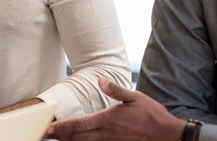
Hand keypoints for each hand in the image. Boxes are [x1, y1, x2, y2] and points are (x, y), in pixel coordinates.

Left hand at [44, 78, 184, 140]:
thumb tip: (100, 81)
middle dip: (61, 136)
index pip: (79, 124)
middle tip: (46, 134)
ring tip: (58, 138)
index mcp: (108, 119)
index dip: (62, 127)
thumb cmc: (153, 116)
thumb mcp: (135, 97)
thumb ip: (115, 90)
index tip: (49, 128)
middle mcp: (107, 134)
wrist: (170, 136)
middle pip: (77, 137)